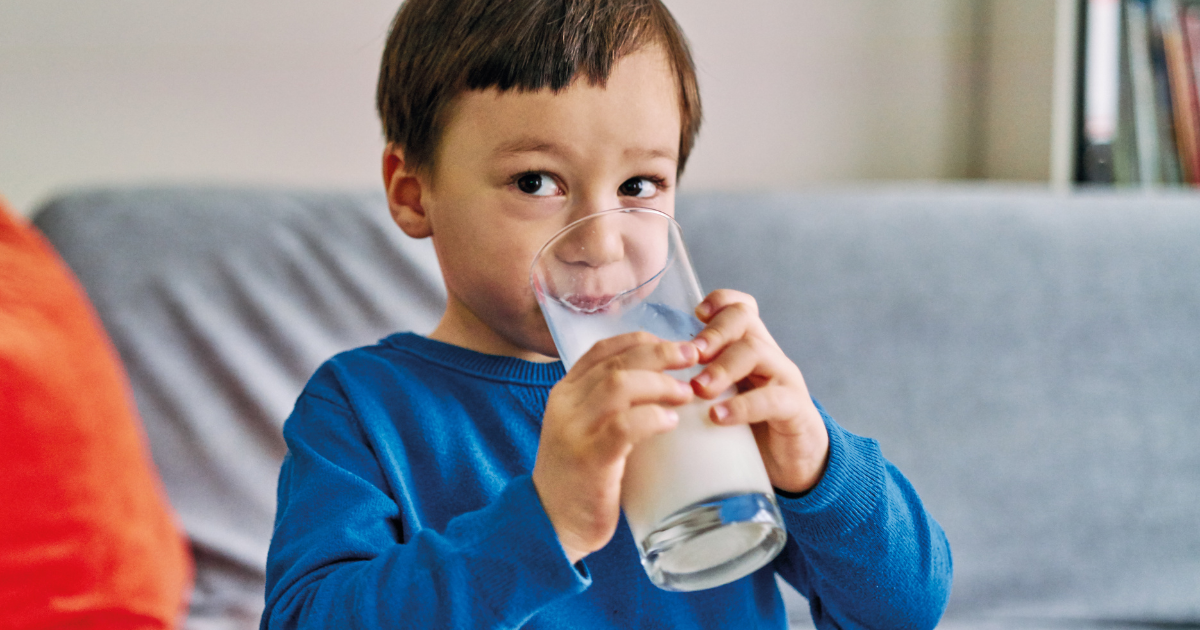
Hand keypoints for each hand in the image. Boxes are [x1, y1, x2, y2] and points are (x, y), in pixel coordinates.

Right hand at [532, 332, 698, 563]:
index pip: (603, 349)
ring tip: (686, 393)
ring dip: (660, 384)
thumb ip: (610, 406)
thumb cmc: (579, 477)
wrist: (551, 523)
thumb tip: (661, 384)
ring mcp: (575, 430)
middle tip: (692, 358)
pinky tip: (671, 422)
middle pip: (617, 362)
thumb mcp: (585, 430)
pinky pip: (624, 427)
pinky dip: (652, 418)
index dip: (642, 341)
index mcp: (565, 392)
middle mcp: (566, 404)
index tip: (674, 346)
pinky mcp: (589, 459)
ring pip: (619, 386)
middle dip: (660, 354)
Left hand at [688, 289, 828, 494]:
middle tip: (690, 355)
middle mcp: (767, 355)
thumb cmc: (747, 427)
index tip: (695, 315)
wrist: (792, 462)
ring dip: (722, 367)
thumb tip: (643, 384)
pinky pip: (772, 399)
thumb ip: (693, 384)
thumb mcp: (719, 398)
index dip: (720, 302)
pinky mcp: (795, 409)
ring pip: (755, 351)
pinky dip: (742, 406)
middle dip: (713, 333)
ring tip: (699, 389)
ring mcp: (784, 379)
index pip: (740, 307)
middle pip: (744, 320)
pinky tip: (719, 417)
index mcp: (748, 347)